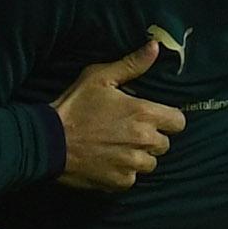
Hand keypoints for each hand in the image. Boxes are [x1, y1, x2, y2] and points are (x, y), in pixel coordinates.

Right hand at [54, 40, 185, 189]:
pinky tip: (107, 161)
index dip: (167, 120)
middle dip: (150, 138)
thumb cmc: (74, 106)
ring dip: (138, 157)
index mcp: (143, 113)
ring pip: (150, 163)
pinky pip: (132, 178)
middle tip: (128, 131)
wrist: (49, 141)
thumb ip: (132, 64)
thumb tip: (155, 46)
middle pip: (164, 144)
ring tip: (117, 147)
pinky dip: (123, 172)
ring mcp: (132, 164)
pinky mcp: (120, 182)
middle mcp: (143, 141)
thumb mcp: (100, 77)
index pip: (178, 122)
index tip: (152, 118)